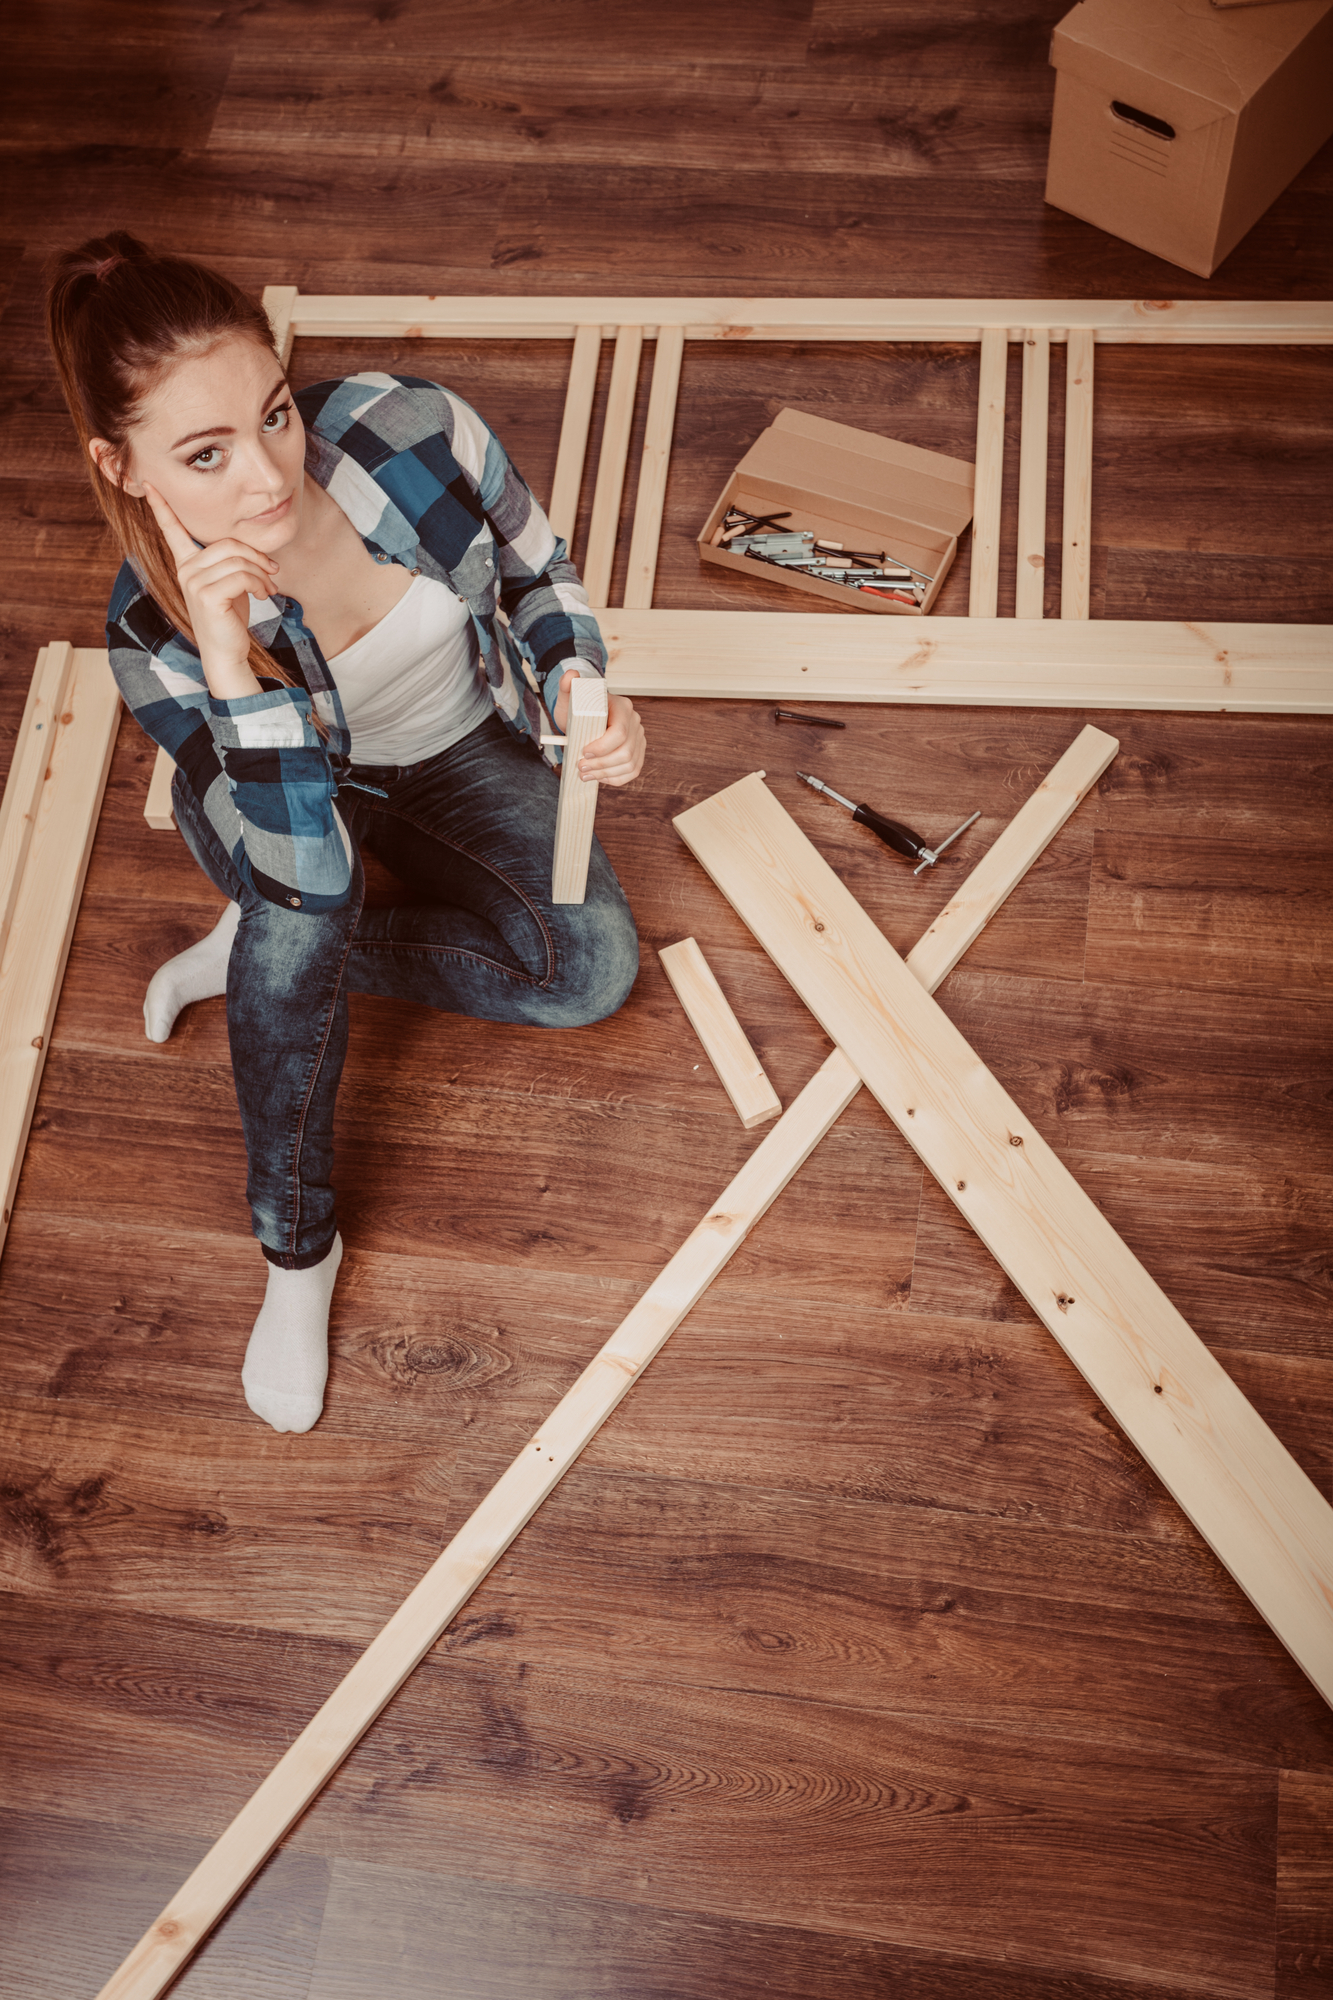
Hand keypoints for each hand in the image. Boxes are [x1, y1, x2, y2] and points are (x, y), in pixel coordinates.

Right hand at [144, 485, 271, 697]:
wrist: (227, 651)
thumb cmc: (229, 617)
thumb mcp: (230, 583)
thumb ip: (232, 562)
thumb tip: (256, 555)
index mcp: (186, 564)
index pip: (171, 530)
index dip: (160, 506)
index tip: (149, 483)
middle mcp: (185, 570)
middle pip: (228, 544)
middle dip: (256, 557)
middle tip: (272, 573)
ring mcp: (193, 582)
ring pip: (238, 560)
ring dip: (262, 573)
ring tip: (269, 588)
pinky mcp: (207, 595)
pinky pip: (242, 576)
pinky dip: (260, 584)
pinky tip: (264, 596)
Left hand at [552, 669, 645, 786]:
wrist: (586, 715)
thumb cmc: (577, 707)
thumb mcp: (569, 696)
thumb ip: (567, 685)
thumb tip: (571, 675)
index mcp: (623, 707)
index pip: (620, 733)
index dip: (602, 748)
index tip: (582, 753)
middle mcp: (635, 722)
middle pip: (625, 752)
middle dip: (601, 764)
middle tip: (580, 767)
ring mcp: (639, 738)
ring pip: (629, 764)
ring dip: (606, 773)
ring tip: (586, 775)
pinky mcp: (637, 752)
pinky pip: (633, 771)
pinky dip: (616, 778)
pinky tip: (600, 778)